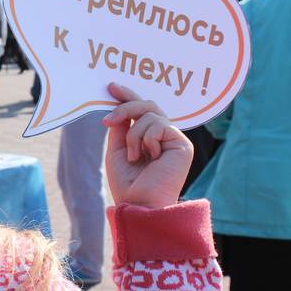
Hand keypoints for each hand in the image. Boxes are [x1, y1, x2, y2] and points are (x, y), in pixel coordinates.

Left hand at [102, 83, 192, 208]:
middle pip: (148, 105)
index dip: (128, 96)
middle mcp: (165, 137)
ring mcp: (175, 140)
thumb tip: (119, 107)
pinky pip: (158, 125)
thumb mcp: (117, 150)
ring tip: (133, 157)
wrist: (139, 204)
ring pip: (150, 114)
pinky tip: (149, 157)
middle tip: (108, 121)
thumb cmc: (128, 184)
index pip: (142, 111)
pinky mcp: (183, 144)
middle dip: (126, 107)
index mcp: (150, 139)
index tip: (111, 87)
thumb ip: (121, 128)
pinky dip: (146, 139)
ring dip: (133, 135)